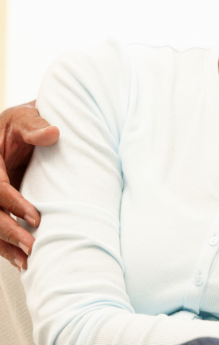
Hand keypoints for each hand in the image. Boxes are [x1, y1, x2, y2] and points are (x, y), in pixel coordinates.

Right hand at [0, 101, 57, 269]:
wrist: (19, 130)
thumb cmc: (23, 123)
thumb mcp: (25, 118)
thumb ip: (34, 125)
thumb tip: (52, 133)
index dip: (13, 203)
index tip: (35, 217)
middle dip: (8, 230)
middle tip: (31, 245)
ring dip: (6, 246)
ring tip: (27, 261)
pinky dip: (5, 247)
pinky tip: (20, 261)